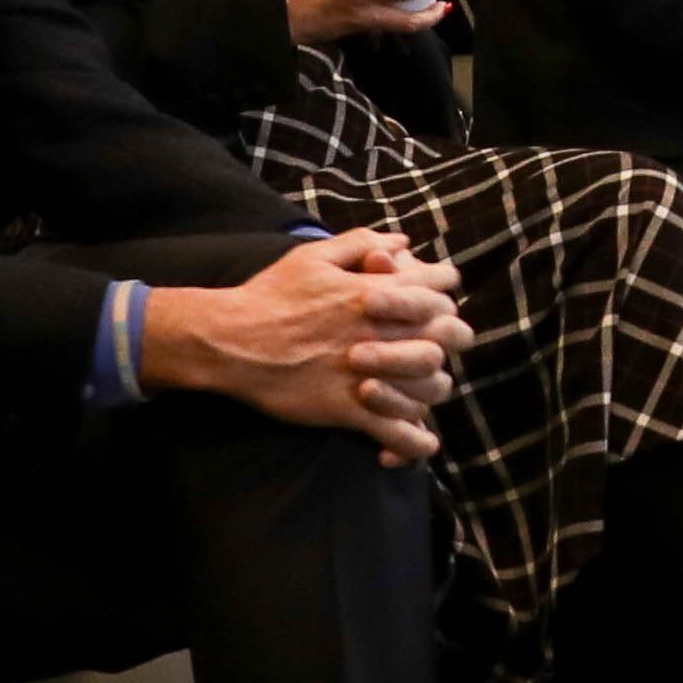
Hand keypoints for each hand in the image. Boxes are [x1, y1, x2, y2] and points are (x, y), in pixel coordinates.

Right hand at [145, 229, 468, 461]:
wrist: (231, 341)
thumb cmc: (269, 295)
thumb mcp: (314, 256)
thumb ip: (362, 242)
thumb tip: (403, 241)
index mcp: (375, 292)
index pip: (441, 290)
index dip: (446, 293)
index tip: (438, 302)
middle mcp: (381, 332)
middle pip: (448, 339)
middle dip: (451, 340)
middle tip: (441, 346)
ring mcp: (369, 373)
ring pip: (432, 386)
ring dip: (434, 388)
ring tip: (424, 390)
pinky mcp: (350, 410)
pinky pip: (399, 432)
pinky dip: (415, 442)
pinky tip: (421, 441)